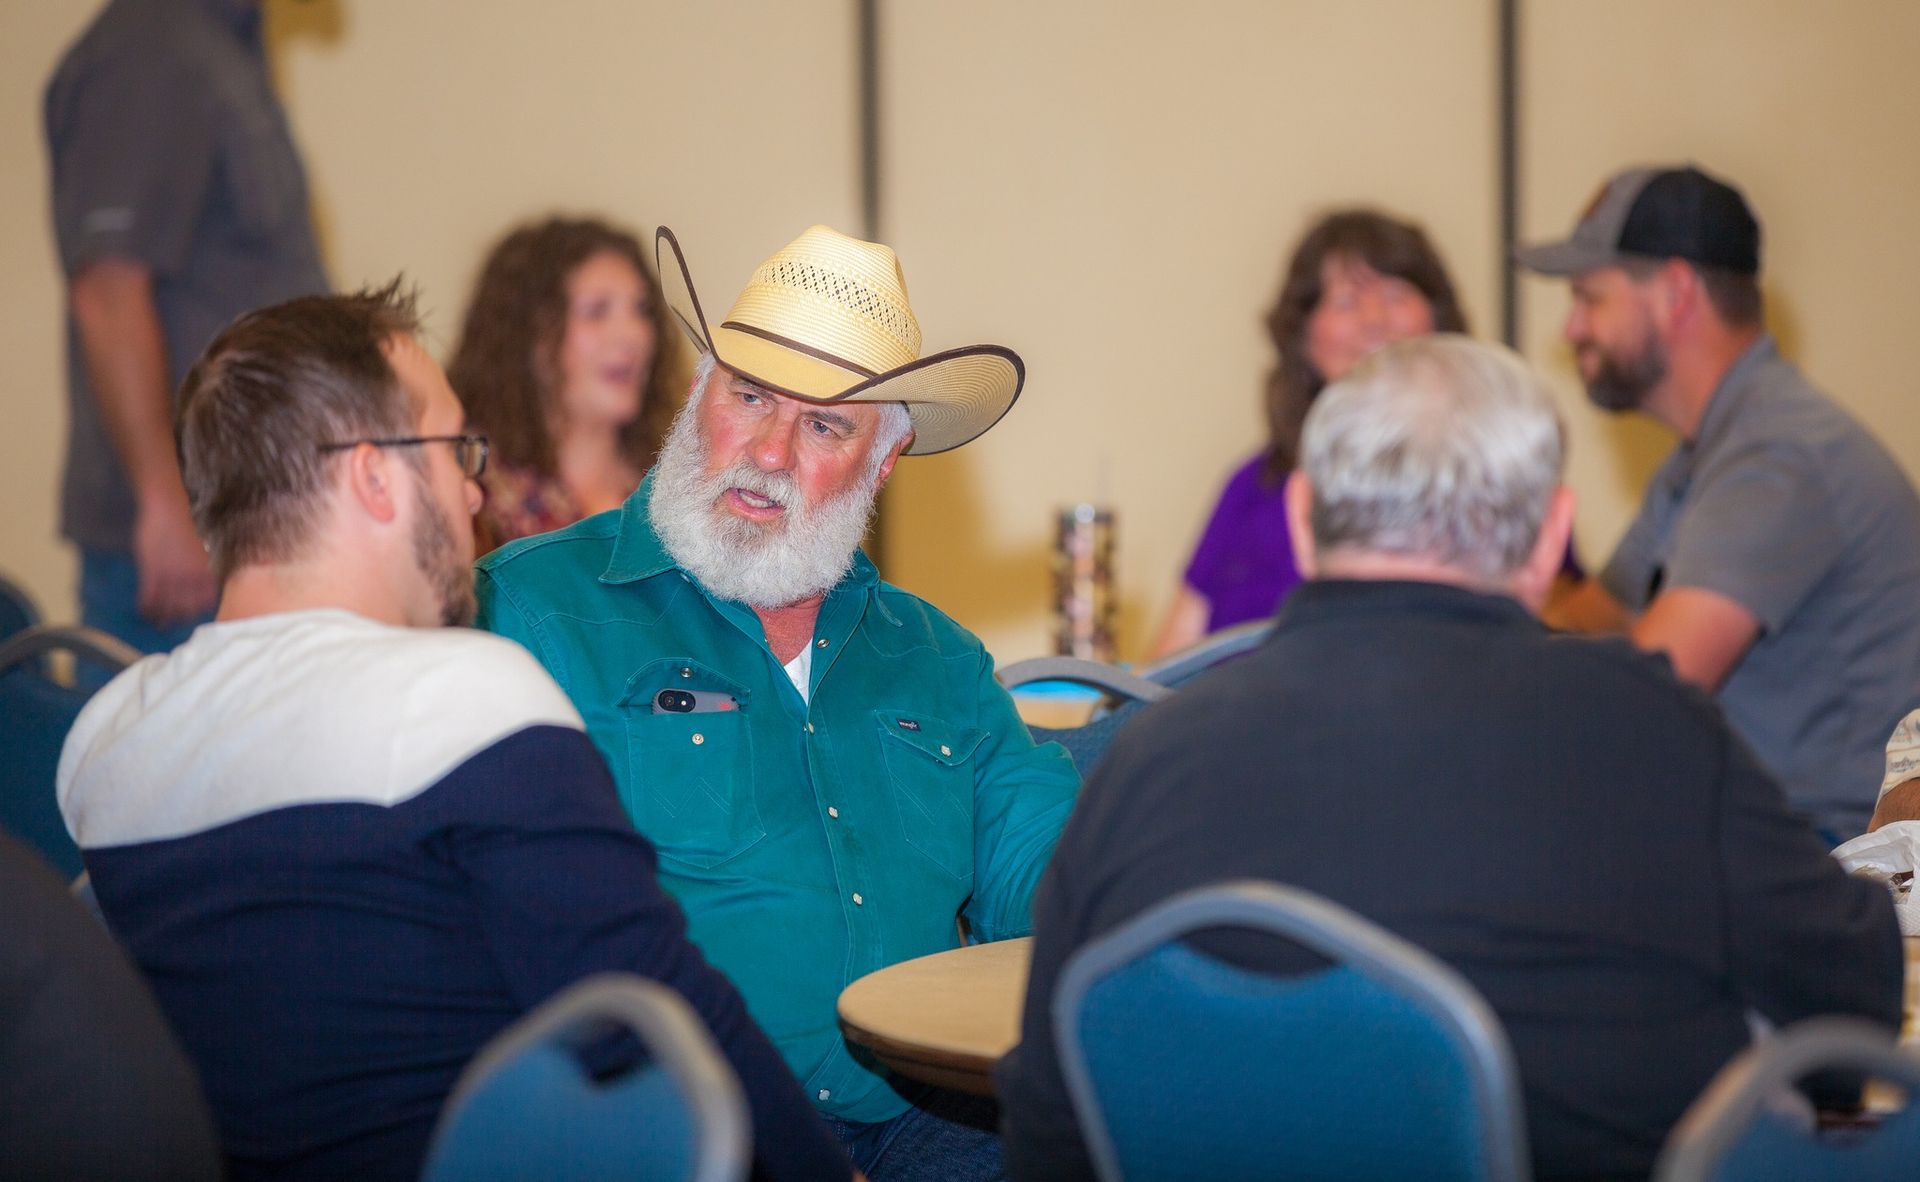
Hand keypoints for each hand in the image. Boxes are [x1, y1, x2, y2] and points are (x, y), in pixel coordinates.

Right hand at [133, 488, 215, 626]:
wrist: (168, 509)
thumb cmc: (186, 527)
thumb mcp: (201, 550)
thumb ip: (201, 570)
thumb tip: (201, 585)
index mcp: (206, 572)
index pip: (206, 601)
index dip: (199, 610)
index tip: (193, 616)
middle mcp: (191, 578)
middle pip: (186, 609)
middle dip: (178, 619)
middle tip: (171, 625)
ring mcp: (170, 576)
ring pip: (166, 606)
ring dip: (160, 617)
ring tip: (156, 623)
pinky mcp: (151, 571)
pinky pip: (148, 596)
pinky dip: (145, 606)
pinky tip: (143, 609)